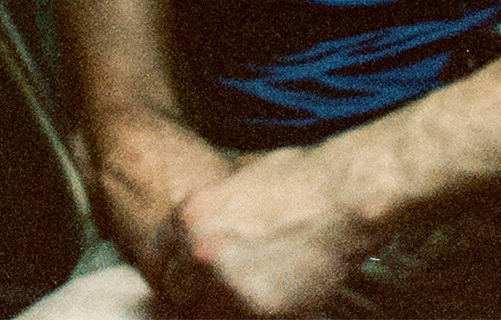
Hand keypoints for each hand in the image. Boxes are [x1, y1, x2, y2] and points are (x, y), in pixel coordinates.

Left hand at [154, 145, 367, 316]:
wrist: (343, 198)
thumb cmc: (299, 181)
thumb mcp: (237, 179)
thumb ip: (211, 212)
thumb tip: (203, 231)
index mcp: (188, 218)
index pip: (157, 261)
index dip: (174, 270)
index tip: (187, 278)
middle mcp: (200, 252)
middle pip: (178, 293)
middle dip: (196, 293)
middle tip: (222, 289)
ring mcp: (228, 283)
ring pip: (207, 315)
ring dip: (223, 308)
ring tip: (250, 292)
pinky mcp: (262, 309)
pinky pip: (243, 323)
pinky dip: (256, 315)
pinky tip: (275, 298)